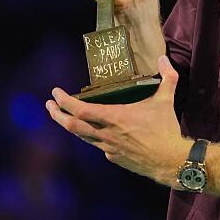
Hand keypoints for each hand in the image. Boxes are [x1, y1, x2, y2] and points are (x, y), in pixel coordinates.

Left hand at [46, 55, 189, 187]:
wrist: (170, 161)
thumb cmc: (166, 130)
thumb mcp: (166, 100)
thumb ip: (167, 77)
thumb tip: (164, 58)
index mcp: (114, 117)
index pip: (80, 109)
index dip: (64, 101)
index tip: (55, 92)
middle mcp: (106, 134)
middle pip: (71, 125)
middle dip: (56, 114)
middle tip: (48, 104)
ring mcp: (108, 148)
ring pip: (82, 136)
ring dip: (70, 125)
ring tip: (64, 116)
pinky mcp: (114, 157)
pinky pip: (98, 145)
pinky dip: (92, 136)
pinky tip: (96, 131)